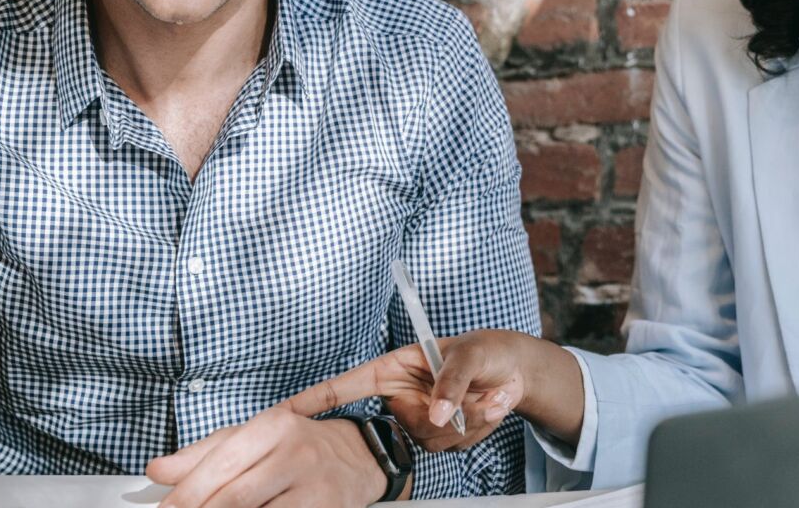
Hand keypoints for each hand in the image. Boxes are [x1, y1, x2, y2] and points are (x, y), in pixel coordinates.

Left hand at [147, 403, 388, 507]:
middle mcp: (294, 453)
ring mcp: (312, 486)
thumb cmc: (298, 446)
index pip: (218, 466)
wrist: (359, 456)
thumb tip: (158, 471)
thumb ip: (201, 454)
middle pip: (233, 498)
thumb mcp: (250, 437)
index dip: (184, 496)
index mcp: (272, 426)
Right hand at [286, 329, 582, 452]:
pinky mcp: (439, 437)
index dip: (314, 400)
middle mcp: (400, 397)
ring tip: (490, 395)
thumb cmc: (486, 350)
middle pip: (401, 424)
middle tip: (479, 396)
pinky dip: (480, 428)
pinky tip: (491, 406)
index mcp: (393, 369)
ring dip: (469, 421)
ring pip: (431, 440)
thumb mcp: (470, 355)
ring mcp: (419, 420)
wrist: (514, 371)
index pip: (345, 386)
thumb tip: (436, 413)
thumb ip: (451, 382)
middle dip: (444, 416)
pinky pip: (453, 447)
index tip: (284, 414)